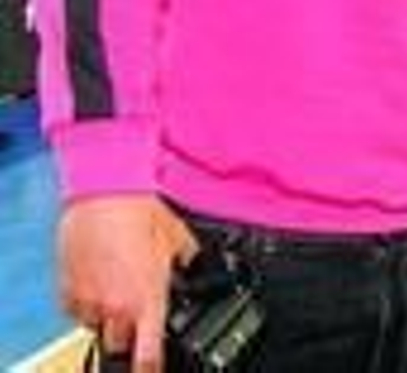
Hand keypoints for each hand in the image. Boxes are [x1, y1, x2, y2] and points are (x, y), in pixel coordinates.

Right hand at [59, 194, 198, 371]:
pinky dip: (87, 302)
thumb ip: (187, 260)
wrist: (103, 195)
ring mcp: (89, 302)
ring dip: (108, 314)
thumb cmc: (140, 213)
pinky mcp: (67, 292)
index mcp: (149, 299)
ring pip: (98, 326)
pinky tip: (98, 277)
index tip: (153, 370)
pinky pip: (77, 311)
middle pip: (122, 343)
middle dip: (131, 332)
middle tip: (138, 308)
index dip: (151, 368)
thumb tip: (195, 263)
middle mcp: (117, 308)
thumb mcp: (177, 239)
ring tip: (118, 284)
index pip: (149, 355)